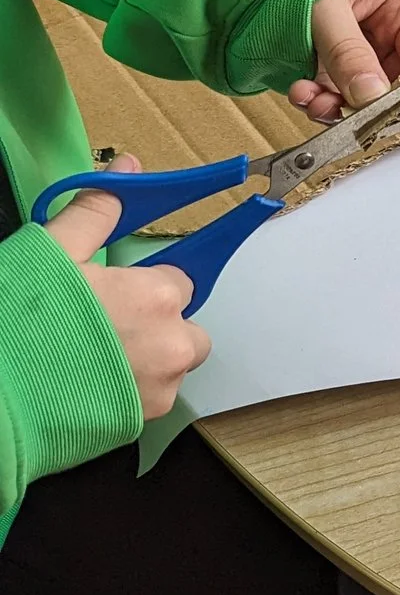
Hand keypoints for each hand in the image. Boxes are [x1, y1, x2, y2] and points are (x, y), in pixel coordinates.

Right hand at [41, 155, 211, 420]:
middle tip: (102, 328)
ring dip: (143, 363)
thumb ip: (95, 211)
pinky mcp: (137, 427)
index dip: (147, 285)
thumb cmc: (17, 317)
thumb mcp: (50, 252)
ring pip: (168, 370)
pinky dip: (124, 395)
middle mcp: (173, 346)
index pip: (180, 283)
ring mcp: (157, 392)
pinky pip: (145, 402)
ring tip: (88, 358)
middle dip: (157, 328)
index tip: (115, 292)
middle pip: (187, 332)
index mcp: (159, 298)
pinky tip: (82, 386)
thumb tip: (127, 167)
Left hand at [289, 0, 399, 121]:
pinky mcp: (343, 61)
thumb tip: (371, 97)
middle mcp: (395, 30)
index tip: (385, 112)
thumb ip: (348, 52)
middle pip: (398, 83)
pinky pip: (341, 91)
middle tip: (337, 110)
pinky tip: (303, 93)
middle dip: (366, 102)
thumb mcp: (326, 6)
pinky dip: (322, 98)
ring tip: (310, 100)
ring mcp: (369, 48)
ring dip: (338, 104)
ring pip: (367, 93)